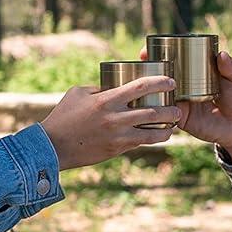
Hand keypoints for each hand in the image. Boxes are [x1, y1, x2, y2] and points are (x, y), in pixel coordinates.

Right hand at [41, 77, 179, 169]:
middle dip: (170, 108)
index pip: (140, 87)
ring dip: (166, 127)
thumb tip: (114, 86)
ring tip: (174, 123)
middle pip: (152, 111)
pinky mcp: (117, 149)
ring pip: (151, 131)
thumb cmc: (64, 116)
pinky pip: (141, 143)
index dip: (159, 82)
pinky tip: (161, 136)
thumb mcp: (78, 93)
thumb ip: (99, 89)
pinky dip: (153, 139)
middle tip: (178, 105)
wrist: (54, 146)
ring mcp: (118, 135)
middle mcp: (116, 118)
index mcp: (107, 100)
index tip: (170, 81)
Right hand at [139, 48, 231, 160]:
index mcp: (194, 72)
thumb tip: (222, 55)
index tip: (148, 49)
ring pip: (159, 94)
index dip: (160, 53)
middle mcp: (183, 86)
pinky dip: (157, 110)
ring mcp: (181, 102)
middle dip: (148, 68)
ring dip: (149, 89)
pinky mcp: (181, 119)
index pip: (174, 60)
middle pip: (161, 76)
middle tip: (142, 62)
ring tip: (141, 83)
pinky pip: (165, 115)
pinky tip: (147, 105)